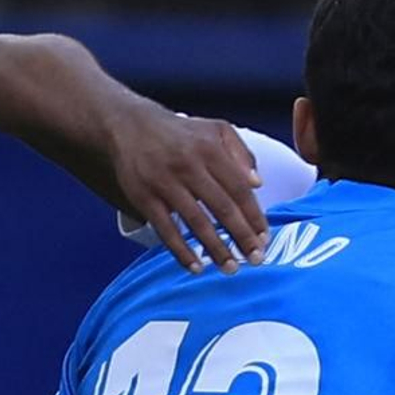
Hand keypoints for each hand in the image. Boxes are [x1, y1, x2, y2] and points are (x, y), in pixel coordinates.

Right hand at [107, 104, 269, 276]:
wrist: (129, 126)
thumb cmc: (181, 134)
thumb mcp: (216, 130)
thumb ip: (241, 153)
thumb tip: (257, 184)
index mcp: (211, 149)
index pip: (240, 189)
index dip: (254, 216)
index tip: (264, 238)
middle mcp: (189, 165)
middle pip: (222, 207)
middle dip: (242, 237)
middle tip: (256, 259)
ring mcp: (165, 182)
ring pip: (196, 222)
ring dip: (216, 249)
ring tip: (230, 268)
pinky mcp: (145, 198)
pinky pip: (166, 230)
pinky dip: (182, 252)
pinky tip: (196, 267)